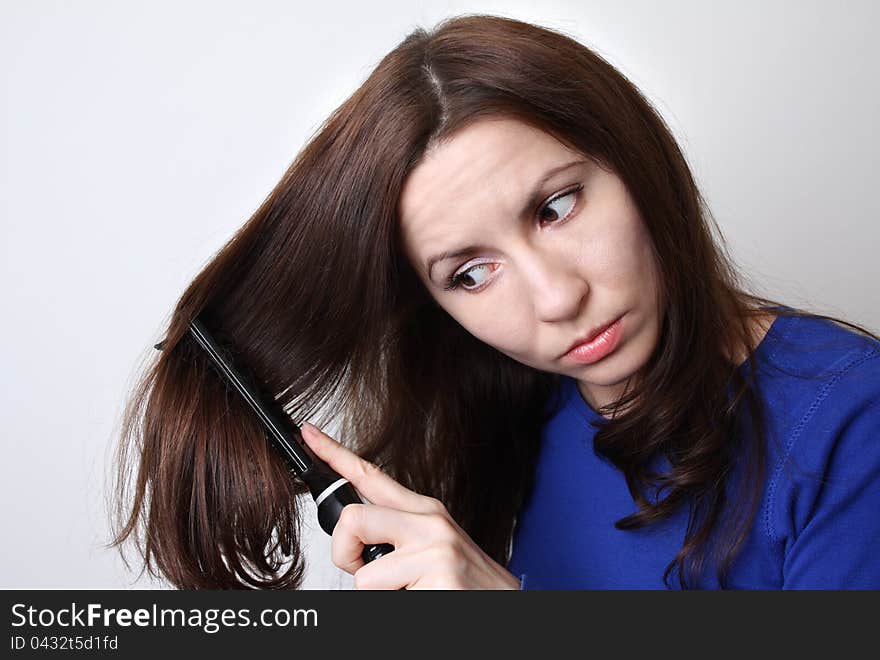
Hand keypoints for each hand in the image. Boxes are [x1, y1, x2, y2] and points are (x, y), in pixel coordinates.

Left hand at [299, 422, 520, 589]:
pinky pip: (384, 600)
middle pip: (353, 517)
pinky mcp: (439, 577)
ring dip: (378, 595)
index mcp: (425, 512)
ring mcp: (436, 549)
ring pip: (364, 575)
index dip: (334, 453)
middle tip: (364, 572)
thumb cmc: (466, 587)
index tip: (309, 435)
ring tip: (410, 594)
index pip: (371, 475)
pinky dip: (398, 609)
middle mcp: (430, 523)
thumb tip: (357, 540)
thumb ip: (396, 536)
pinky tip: (425, 601)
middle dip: (344, 554)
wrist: (509, 608)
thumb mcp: (433, 550)